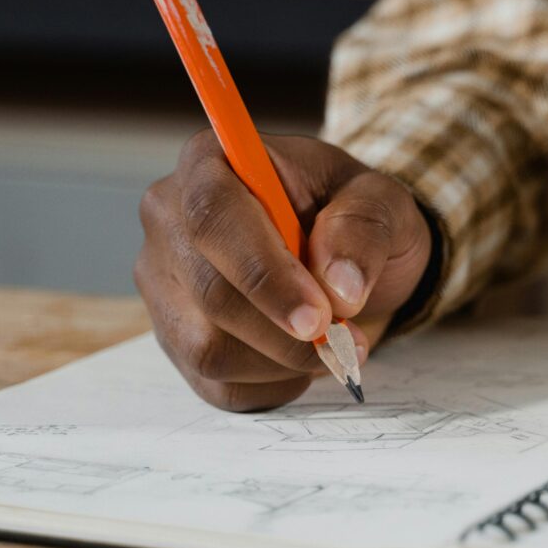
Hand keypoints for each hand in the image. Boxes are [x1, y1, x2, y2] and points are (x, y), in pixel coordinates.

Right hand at [134, 130, 431, 410]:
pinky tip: (300, 358)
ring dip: (284, 361)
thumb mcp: (382, 202)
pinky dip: (271, 384)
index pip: (214, 219)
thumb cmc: (354, 216)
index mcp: (212, 162)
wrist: (344, 255)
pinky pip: (215, 383)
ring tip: (332, 342)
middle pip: (210, 292)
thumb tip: (339, 286)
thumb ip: (364, 229)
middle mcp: (171, 219)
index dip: (263, 274)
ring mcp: (165, 283)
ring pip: (208, 347)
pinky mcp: (175, 337)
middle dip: (284, 330)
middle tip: (346, 339)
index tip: (318, 316)